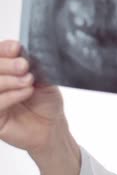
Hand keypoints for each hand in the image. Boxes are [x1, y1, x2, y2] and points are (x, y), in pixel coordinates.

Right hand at [0, 40, 79, 174]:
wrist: (53, 127)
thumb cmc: (46, 103)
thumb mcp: (44, 80)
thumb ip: (35, 67)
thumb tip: (26, 55)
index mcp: (5, 71)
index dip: (3, 49)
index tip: (16, 48)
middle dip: (6, 64)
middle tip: (23, 65)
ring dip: (9, 80)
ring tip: (28, 80)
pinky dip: (11, 95)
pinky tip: (26, 92)